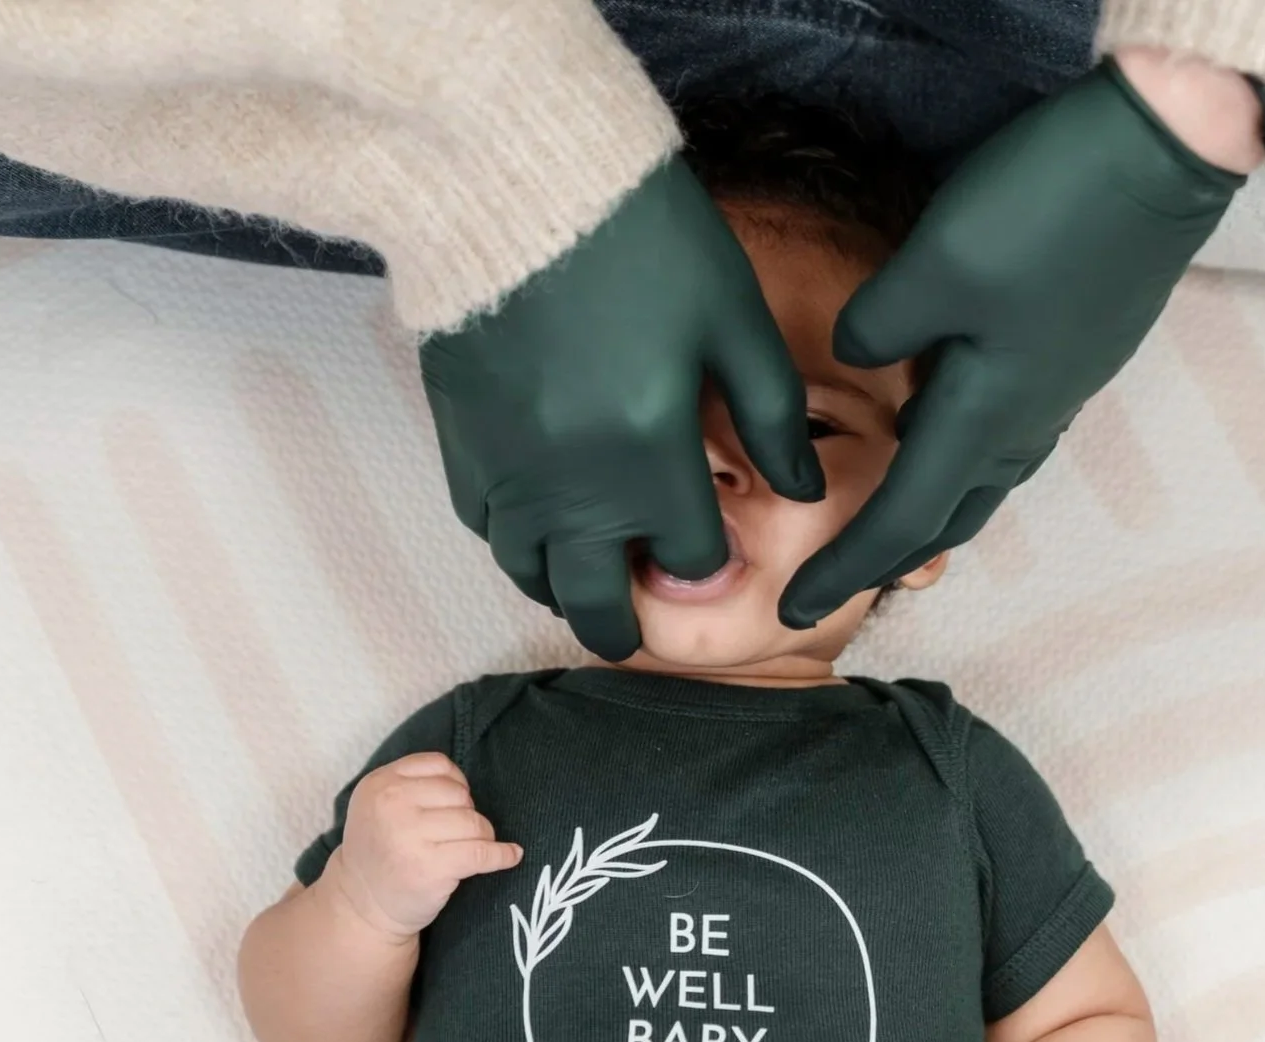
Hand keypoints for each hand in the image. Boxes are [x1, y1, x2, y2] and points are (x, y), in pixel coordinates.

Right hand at [323, 752, 522, 940]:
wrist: (363, 904)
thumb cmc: (381, 851)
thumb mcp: (378, 805)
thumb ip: (413, 784)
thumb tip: (467, 786)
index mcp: (379, 783)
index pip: (439, 764)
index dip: (456, 783)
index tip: (454, 805)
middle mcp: (391, 804)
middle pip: (460, 794)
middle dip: (467, 813)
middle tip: (454, 836)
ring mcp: (409, 836)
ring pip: (474, 823)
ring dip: (482, 837)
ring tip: (469, 850)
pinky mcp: (431, 868)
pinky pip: (483, 853)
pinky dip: (502, 855)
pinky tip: (510, 856)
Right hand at [421, 157, 816, 660]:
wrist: (516, 189)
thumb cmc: (641, 244)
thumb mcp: (733, 319)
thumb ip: (772, 414)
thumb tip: (803, 488)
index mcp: (652, 463)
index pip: (688, 560)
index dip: (706, 563)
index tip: (709, 553)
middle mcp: (573, 490)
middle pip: (596, 600)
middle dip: (622, 626)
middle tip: (632, 629)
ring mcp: (509, 475)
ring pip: (530, 574)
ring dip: (562, 588)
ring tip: (585, 582)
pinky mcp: (461, 447)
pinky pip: (483, 529)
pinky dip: (512, 542)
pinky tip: (535, 525)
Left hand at [780, 57, 1248, 626]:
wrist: (1169, 151)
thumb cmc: (1051, 207)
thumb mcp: (937, 264)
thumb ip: (882, 325)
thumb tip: (856, 354)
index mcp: (987, 416)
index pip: (902, 520)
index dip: (844, 567)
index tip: (794, 612)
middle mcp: (1029, 420)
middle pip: (949, 515)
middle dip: (889, 555)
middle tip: (832, 578)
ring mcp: (1059, 387)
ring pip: (983, 477)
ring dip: (930, 508)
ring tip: (879, 518)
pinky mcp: (1074, 350)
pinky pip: (1007, 432)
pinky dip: (960, 454)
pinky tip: (936, 419)